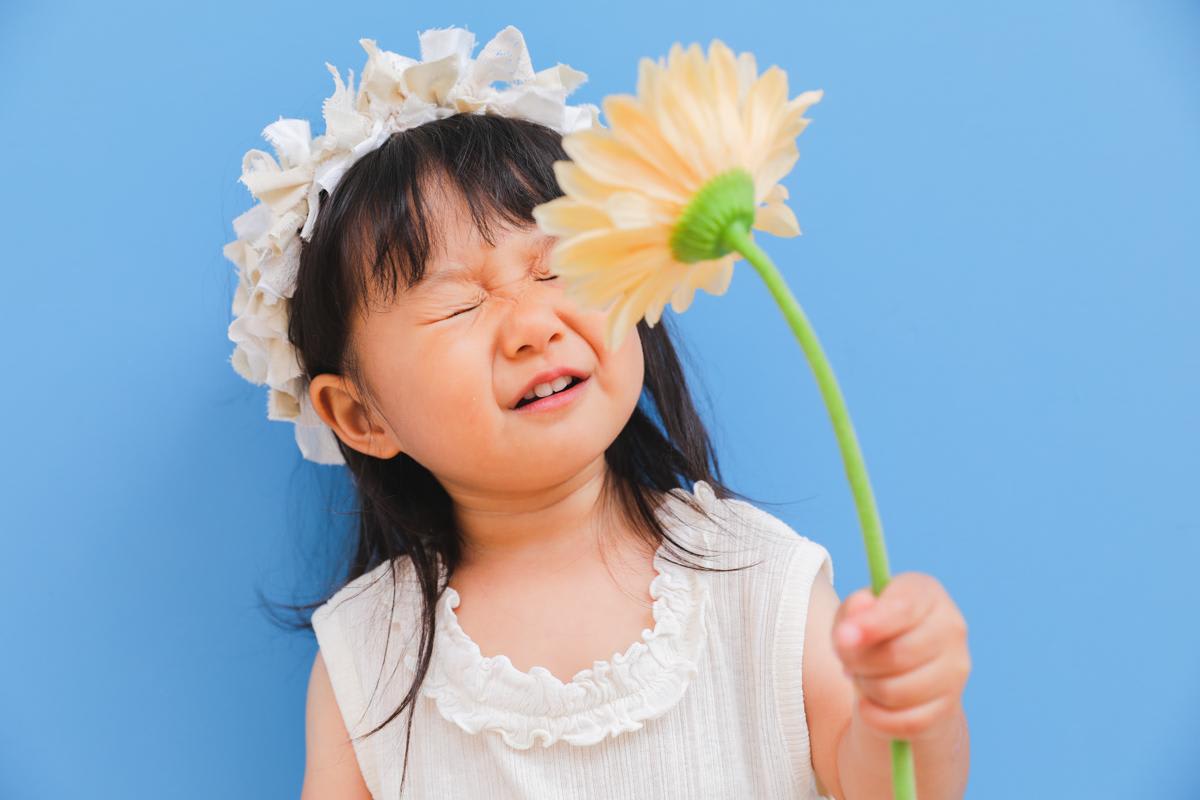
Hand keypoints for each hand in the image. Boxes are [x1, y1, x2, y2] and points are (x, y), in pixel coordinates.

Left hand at [832, 572, 970, 741]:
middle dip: (859, 661)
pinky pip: (905, 722)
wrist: (901, 670)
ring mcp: (956, 669)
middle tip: (847, 660)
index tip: (842, 638)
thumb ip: (852, 611)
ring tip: (862, 678)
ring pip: (898, 691)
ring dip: (866, 689)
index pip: (902, 608)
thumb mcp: (854, 613)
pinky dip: (877, 717)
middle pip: (897, 654)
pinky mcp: (949, 707)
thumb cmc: (873, 632)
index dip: (871, 625)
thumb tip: (854, 623)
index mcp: (926, 593)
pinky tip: (868, 705)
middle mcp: (951, 627)